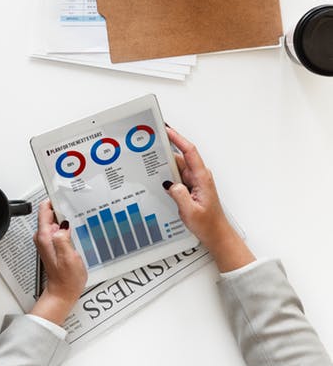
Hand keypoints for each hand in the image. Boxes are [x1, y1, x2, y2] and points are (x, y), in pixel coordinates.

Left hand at [29, 201, 86, 325]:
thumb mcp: (69, 258)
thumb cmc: (66, 279)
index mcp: (45, 237)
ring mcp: (48, 240)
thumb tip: (63, 225)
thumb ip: (64, 239)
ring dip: (66, 217)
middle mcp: (43, 237)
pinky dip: (67, 226)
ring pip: (56, 220)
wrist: (63, 293)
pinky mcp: (54, 244)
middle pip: (51, 213)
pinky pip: (59, 229)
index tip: (64, 193)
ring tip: (79, 215)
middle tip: (77, 204)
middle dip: (63, 207)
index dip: (54, 199)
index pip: (45, 209)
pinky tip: (77, 229)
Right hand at [163, 126, 254, 271]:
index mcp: (202, 178)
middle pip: (179, 157)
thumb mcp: (190, 211)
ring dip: (164, 166)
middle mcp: (199, 176)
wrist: (217, 235)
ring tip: (150, 164)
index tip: (166, 130)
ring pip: (176, 167)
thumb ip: (178, 195)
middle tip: (150, 145)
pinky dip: (166, 175)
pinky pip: (175, 176)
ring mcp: (194, 181)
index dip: (178, 138)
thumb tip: (168, 183)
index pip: (189, 151)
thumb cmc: (208, 224)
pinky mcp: (189, 187)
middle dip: (165, 151)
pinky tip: (158, 178)